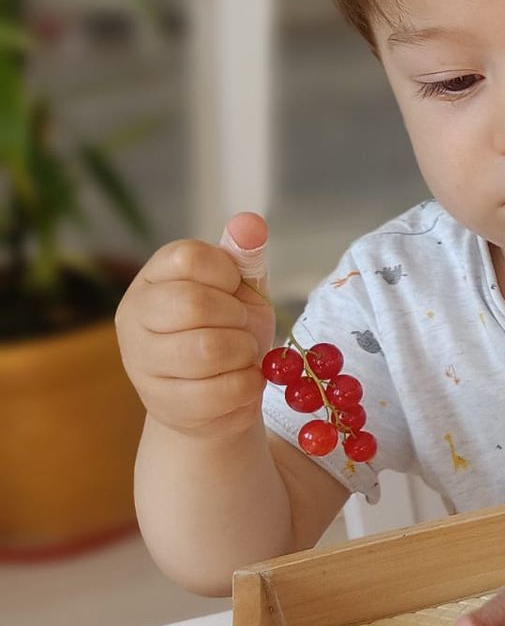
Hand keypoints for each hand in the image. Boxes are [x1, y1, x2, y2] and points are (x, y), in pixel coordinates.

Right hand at [116, 212, 276, 441]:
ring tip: (240, 355)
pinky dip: (247, 384)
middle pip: (194, 304)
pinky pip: (222, 389)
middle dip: (236, 318)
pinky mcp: (164, 402)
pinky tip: (238, 381)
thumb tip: (250, 223)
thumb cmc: (229, 332)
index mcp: (152, 278)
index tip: (233, 290)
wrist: (220, 397)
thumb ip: (244, 257)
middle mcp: (134, 315)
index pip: (188, 257)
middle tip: (240, 328)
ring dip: (243, 352)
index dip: (227, 274)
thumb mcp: (241, 290)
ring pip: (208, 350)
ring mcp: (141, 361)